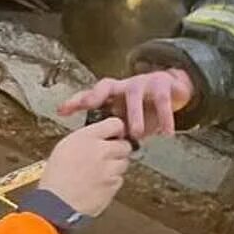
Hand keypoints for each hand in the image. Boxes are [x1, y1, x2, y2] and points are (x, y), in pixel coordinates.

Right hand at [36, 117, 133, 217]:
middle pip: (125, 145)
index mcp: (87, 137)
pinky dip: (112, 181)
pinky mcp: (113, 185)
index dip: (116, 130)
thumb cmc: (55, 178)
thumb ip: (85, 139)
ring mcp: (110, 169)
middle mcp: (101, 151)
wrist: (56, 203)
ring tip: (99, 173)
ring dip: (115, 166)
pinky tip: (98, 184)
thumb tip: (96, 138)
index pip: (115, 124)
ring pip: (124, 163)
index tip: (115, 135)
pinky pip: (119, 179)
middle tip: (108, 156)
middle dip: (118, 150)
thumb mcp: (64, 148)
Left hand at [58, 69, 193, 139]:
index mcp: (110, 91)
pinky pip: (161, 100)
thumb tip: (86, 151)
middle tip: (93, 116)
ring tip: (136, 133)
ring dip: (135, 114)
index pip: (88, 93)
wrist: (170, 89)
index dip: (75, 101)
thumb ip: (107, 129)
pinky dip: (164, 117)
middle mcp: (122, 84)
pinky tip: (166, 132)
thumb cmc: (141, 106)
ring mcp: (141, 82)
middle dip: (99, 98)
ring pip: (134, 95)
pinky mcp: (162, 84)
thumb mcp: (123, 117)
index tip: (62, 111)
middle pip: (106, 86)